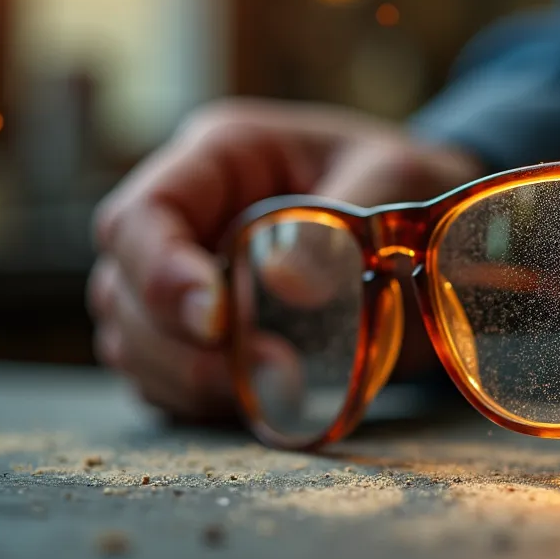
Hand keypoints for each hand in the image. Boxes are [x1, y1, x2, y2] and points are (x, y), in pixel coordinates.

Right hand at [87, 98, 483, 418]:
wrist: (437, 224)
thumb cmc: (413, 184)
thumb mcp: (397, 181)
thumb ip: (341, 226)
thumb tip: (283, 284)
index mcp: (223, 157)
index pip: (142, 215)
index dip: (159, 273)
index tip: (215, 322)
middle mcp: (191, 214)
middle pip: (121, 286)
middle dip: (176, 342)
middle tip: (270, 366)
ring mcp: (189, 274)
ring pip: (132, 340)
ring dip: (186, 379)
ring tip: (274, 386)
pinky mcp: (205, 331)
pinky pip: (164, 377)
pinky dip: (196, 400)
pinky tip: (255, 400)